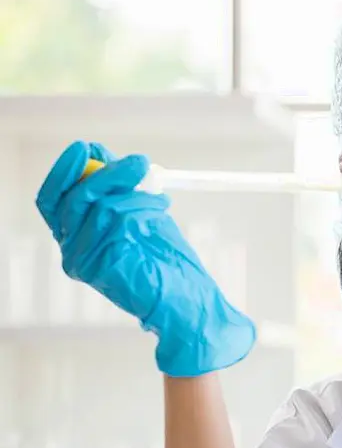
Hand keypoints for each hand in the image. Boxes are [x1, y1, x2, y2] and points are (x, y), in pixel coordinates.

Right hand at [35, 141, 255, 375]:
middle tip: (139, 161)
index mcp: (74, 236)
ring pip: (100, 206)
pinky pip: (117, 221)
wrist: (184, 300)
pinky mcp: (99, 266)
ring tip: (159, 203)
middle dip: (106, 172)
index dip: (65, 170)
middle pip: (72, 197)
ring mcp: (82, 259)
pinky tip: (158, 218)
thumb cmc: (164, 259)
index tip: (88, 147)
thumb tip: (105, 155)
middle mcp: (71, 249)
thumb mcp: (138, 215)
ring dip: (137, 195)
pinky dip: (142, 211)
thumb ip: (118, 190)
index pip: (52, 198)